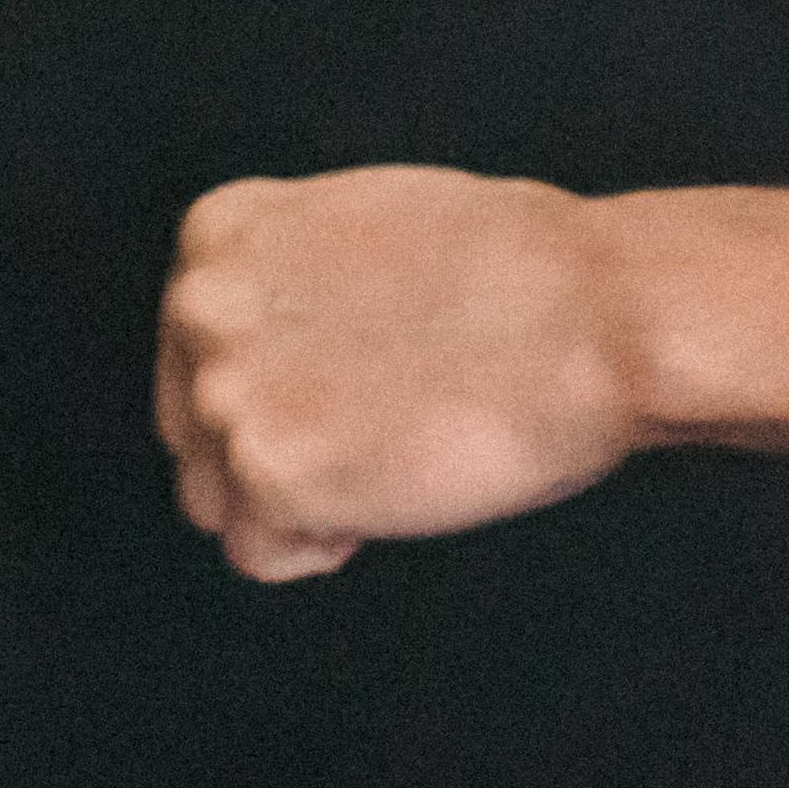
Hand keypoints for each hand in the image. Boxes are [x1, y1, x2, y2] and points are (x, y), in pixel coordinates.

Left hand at [154, 166, 647, 584]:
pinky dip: (322, 546)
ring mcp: (226, 387)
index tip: (347, 382)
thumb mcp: (358, 236)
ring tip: (387, 448)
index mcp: (219, 233)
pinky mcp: (267, 469)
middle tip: (377, 423)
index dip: (276, 389)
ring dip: (296, 502)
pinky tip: (390, 486)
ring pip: (216, 501)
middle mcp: (199, 302)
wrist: (596, 319)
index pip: (192, 354)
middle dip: (274, 449)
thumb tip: (262, 355)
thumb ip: (284, 285)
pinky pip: (259, 554)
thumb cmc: (516, 281)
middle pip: (192, 431)